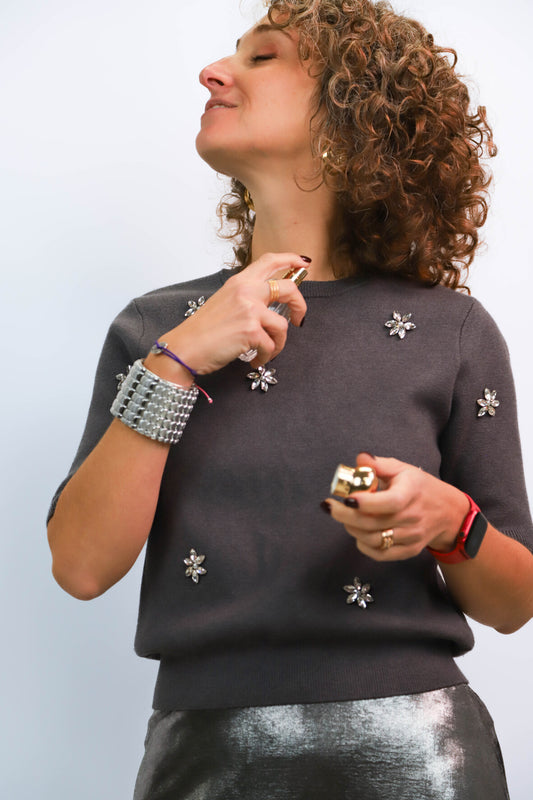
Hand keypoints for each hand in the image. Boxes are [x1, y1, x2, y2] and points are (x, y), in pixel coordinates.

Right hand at [145, 253, 307, 379]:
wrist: (185, 348)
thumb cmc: (202, 330)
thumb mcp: (225, 302)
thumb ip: (246, 298)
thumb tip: (269, 304)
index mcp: (239, 282)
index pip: (270, 261)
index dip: (291, 260)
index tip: (304, 264)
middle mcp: (246, 291)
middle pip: (288, 288)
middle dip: (300, 305)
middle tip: (299, 319)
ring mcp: (250, 310)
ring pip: (282, 325)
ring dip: (279, 343)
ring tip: (266, 352)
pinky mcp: (251, 330)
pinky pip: (271, 346)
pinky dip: (265, 357)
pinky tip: (254, 360)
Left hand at [324, 453, 469, 560]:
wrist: (448, 513)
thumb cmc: (420, 487)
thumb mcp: (403, 469)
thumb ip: (379, 464)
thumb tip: (360, 459)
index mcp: (411, 493)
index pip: (389, 502)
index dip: (366, 502)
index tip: (346, 497)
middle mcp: (412, 518)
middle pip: (373, 523)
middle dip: (345, 516)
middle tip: (329, 506)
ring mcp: (411, 537)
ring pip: (374, 540)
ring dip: (352, 529)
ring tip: (344, 516)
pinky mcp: (409, 551)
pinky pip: (381, 555)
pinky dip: (364, 546)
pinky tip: (357, 532)